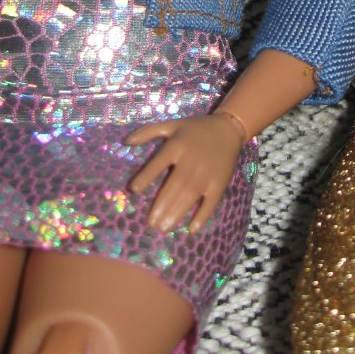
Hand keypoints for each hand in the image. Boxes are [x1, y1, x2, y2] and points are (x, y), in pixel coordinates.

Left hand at [126, 113, 243, 233]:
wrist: (228, 129)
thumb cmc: (195, 129)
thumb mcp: (172, 125)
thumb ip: (149, 132)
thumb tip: (126, 141)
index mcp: (177, 145)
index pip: (159, 162)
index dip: (146, 176)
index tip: (133, 189)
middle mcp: (191, 160)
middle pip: (175, 185)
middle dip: (162, 204)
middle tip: (151, 223)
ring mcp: (206, 172)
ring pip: (190, 195)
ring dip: (177, 212)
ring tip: (164, 227)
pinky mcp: (219, 182)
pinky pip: (211, 201)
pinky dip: (203, 215)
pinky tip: (192, 229)